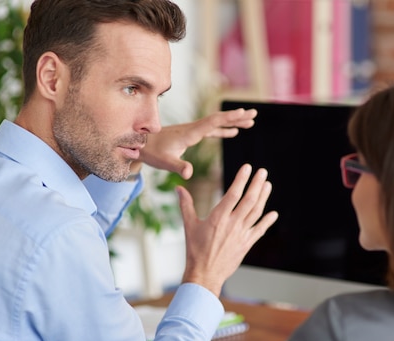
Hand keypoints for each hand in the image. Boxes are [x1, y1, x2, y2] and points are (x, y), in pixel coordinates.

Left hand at [140, 108, 257, 178]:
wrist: (140, 144)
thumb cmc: (152, 153)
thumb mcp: (165, 162)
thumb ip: (178, 166)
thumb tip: (189, 174)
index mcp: (190, 133)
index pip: (214, 123)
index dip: (230, 118)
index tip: (244, 113)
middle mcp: (193, 129)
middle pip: (219, 120)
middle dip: (237, 117)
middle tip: (254, 114)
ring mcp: (193, 131)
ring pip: (217, 124)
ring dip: (233, 123)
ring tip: (250, 122)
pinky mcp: (191, 136)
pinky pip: (212, 131)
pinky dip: (224, 131)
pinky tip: (233, 133)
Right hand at [177, 164, 277, 295]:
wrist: (205, 275)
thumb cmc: (195, 251)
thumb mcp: (189, 226)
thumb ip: (186, 205)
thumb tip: (179, 188)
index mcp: (218, 218)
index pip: (233, 194)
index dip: (241, 179)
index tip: (248, 168)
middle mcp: (232, 224)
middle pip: (249, 200)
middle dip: (257, 184)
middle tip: (263, 172)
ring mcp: (241, 235)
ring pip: (256, 212)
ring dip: (263, 198)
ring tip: (268, 185)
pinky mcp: (246, 244)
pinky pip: (259, 230)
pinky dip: (267, 221)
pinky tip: (274, 214)